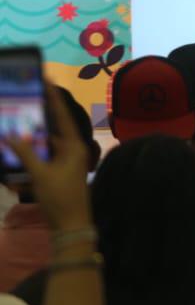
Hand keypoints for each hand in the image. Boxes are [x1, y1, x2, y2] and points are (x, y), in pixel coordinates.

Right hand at [8, 84, 91, 231]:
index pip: (63, 116)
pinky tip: (24, 141)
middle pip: (56, 125)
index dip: (53, 97)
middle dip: (43, 111)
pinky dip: (36, 146)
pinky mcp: (61, 170)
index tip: (47, 80)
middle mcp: (73, 149)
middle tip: (29, 94)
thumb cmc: (59, 197)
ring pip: (50, 139)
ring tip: (23, 114)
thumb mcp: (40, 174)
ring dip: (37, 130)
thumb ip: (25, 153)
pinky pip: (47, 152)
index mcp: (74, 146)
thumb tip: (10, 134)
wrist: (71, 224)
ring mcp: (68, 160)